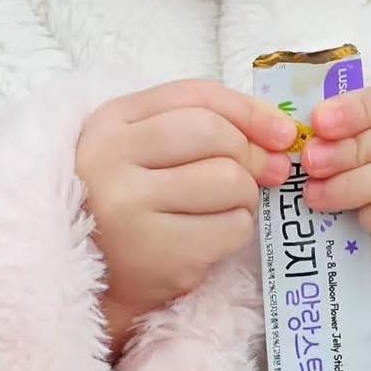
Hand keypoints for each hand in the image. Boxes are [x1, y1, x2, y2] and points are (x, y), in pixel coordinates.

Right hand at [77, 80, 297, 361]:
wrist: (88, 274)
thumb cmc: (130, 198)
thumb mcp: (145, 145)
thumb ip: (205, 123)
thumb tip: (281, 135)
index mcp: (111, 121)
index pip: (196, 96)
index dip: (249, 110)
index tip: (282, 132)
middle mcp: (111, 159)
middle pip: (214, 134)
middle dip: (251, 154)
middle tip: (259, 175)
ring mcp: (130, 208)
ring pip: (230, 182)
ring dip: (245, 196)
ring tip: (223, 208)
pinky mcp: (156, 254)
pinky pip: (232, 228)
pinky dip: (237, 230)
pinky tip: (212, 235)